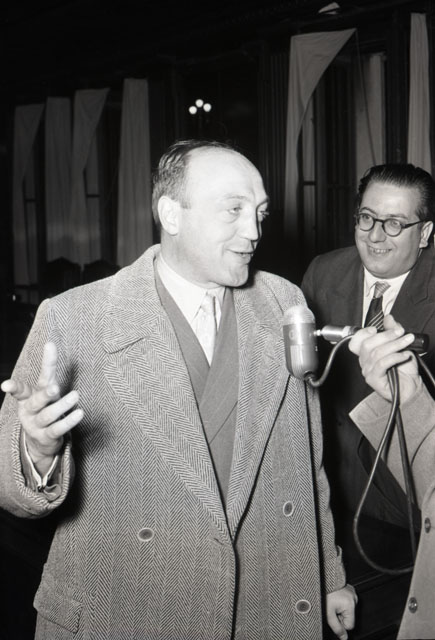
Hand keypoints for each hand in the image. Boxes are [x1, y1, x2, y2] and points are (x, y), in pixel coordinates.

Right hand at [1, 342, 82, 474]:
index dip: (14, 387)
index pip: (21, 390)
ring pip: (48, 415)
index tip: (6, 385)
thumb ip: (48, 368)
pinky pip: (58, 429)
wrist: (40, 441)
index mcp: (27, 398)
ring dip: (62, 406)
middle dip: (44, 395)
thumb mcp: (44, 388)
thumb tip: (50, 343)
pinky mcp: (47, 437)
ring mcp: (36, 426)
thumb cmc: (44, 407)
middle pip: (35, 402)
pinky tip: (79, 413)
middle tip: (55, 387)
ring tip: (76, 396)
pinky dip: (68, 421)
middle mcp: (29, 411)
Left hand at [326, 584, 356, 639]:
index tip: (334, 616)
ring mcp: (352, 592)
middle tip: (332, 608)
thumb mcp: (328, 614)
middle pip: (349, 617)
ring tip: (332, 601)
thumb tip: (344, 638)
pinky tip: (335, 598)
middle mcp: (353, 597)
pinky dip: (341, 602)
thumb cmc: (324, 594)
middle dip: (340, 615)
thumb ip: (337, 628)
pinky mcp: (349, 589)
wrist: (322, 579)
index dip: (340, 623)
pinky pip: (347, 601)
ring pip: (347, 609)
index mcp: (350, 604)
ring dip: (340, 608)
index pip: (350, 625)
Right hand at [348, 315, 418, 400]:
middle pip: (367, 344)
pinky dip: (395, 357)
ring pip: (377, 353)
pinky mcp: (374, 379)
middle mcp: (364, 362)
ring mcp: (368, 371)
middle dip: (386, 335)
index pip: (356, 341)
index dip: (363, 333)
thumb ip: (392, 331)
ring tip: (407, 341)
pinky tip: (404, 355)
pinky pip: (382, 364)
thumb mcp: (400, 345)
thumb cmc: (404, 370)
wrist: (411, 388)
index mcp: (367, 353)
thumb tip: (389, 318)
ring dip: (395, 345)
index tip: (377, 328)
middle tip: (400, 332)